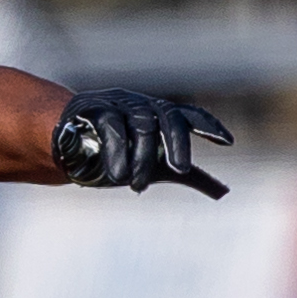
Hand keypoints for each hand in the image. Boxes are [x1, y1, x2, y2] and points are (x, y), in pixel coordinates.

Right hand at [52, 89, 230, 197]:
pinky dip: (116, 152)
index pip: (189, 115)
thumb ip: (191, 177)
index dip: (208, 126)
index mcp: (162, 116)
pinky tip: (117, 175)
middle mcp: (144, 106)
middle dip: (177, 143)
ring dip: (141, 159)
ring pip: (141, 127)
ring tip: (138, 186)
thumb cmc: (124, 155)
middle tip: (181, 169)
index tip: (227, 144)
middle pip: (168, 118)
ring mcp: (119, 105)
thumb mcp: (160, 168)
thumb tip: (225, 192)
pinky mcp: (93, 110)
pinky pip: (111, 127)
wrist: (69, 148)